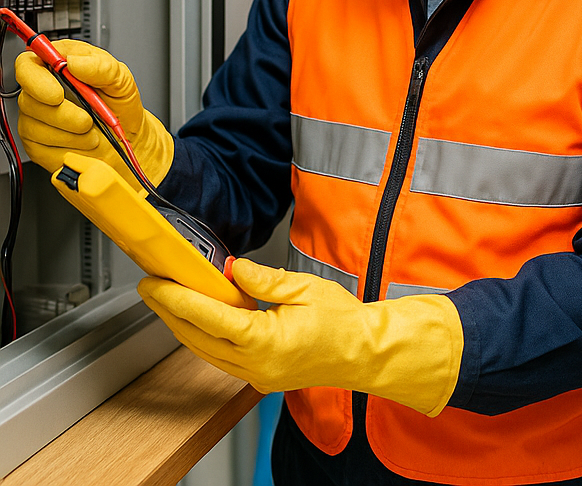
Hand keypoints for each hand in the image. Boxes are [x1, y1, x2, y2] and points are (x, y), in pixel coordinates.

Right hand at [15, 39, 173, 183]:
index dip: (36, 79)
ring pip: (35, 126)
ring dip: (71, 132)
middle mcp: (43, 89)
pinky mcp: (36, 143)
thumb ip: (101, 66)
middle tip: (86, 119)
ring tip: (92, 129)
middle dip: (61, 113)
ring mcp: (36, 117)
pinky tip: (82, 141)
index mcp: (60, 65)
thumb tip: (74, 61)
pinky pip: (40, 147)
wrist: (127, 138)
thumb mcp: (121, 80)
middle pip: (28, 99)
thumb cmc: (120, 104)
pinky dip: (68, 146)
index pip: (28, 64)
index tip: (57, 94)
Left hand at [138, 259, 463, 415]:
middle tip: (151, 288)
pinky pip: (220, 359)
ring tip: (169, 301)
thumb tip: (233, 269)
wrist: (365, 352)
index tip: (156, 284)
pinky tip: (198, 320)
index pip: (209, 318)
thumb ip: (264, 279)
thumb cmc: (343, 321)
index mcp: (266, 341)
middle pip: (197, 339)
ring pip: (204, 352)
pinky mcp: (259, 378)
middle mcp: (255, 366)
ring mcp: (256, 377)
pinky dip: (204, 338)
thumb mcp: (305, 288)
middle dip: (170, 312)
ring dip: (183, 327)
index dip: (177, 299)